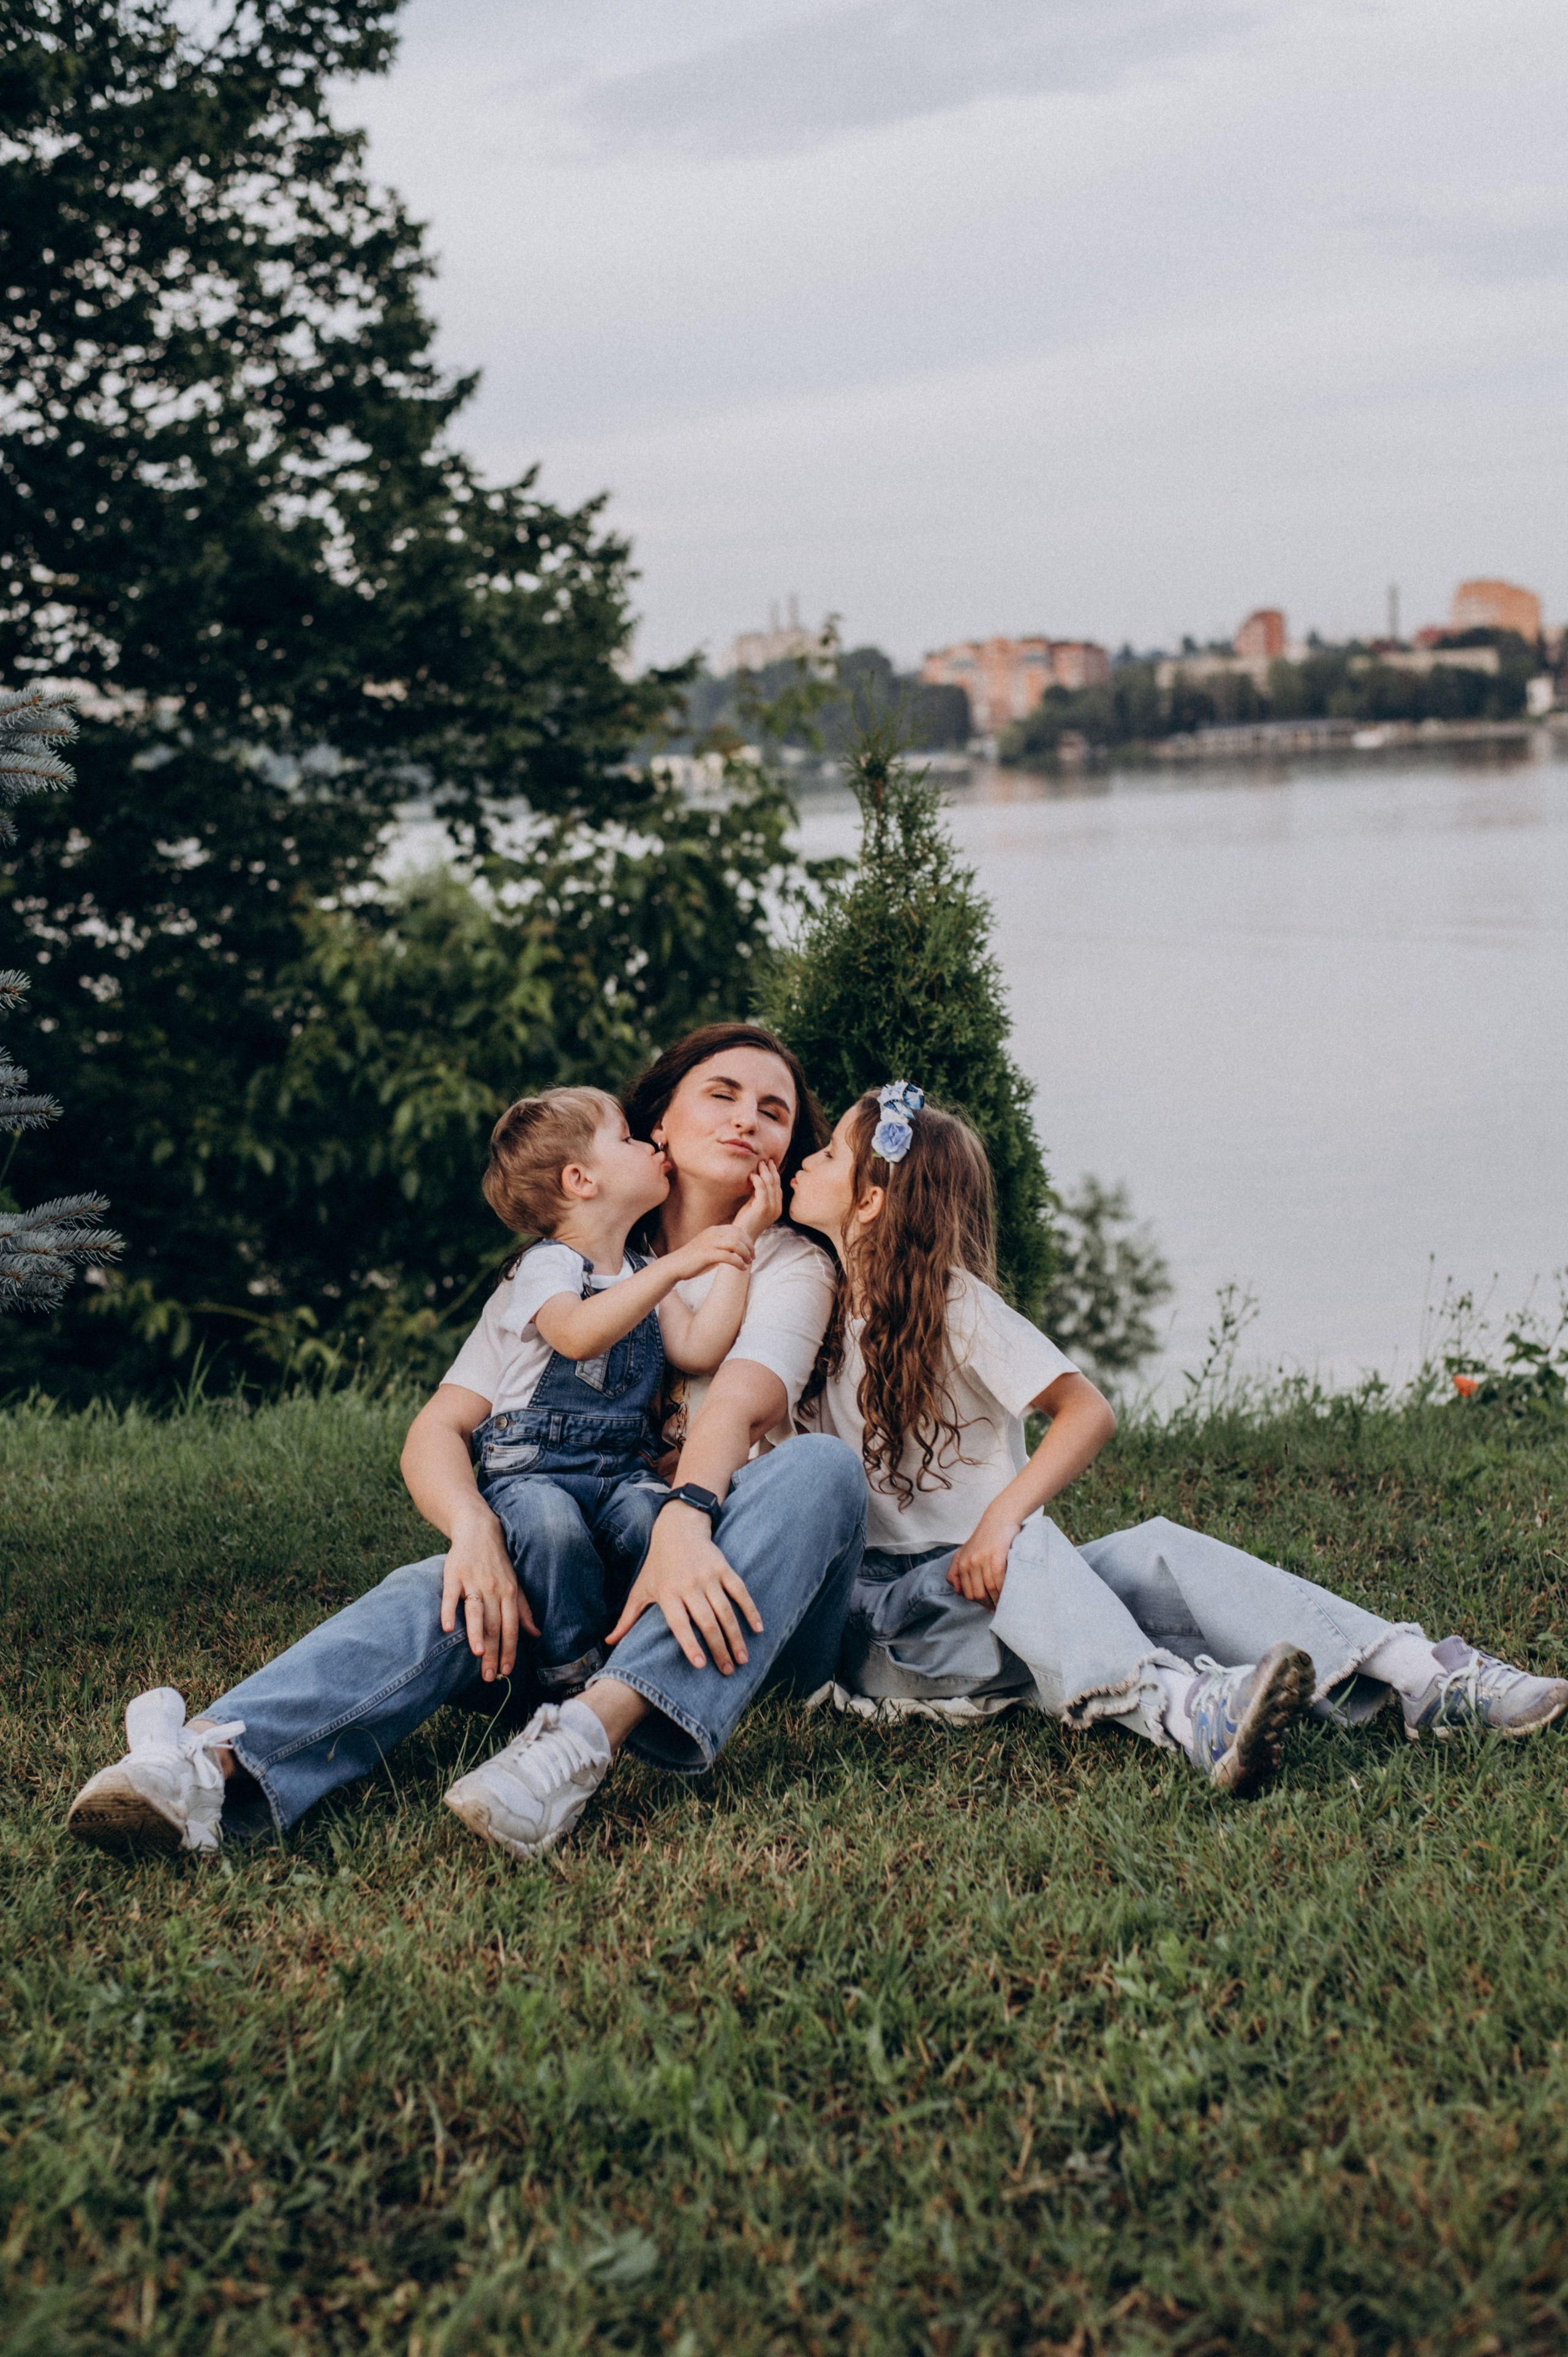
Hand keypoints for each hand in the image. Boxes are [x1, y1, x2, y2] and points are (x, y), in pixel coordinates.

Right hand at [438, 1505, 536, 1680]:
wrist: (478, 1530)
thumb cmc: (498, 1562)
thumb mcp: (514, 1584)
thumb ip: (523, 1610)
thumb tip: (536, 1634)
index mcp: (509, 1593)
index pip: (511, 1627)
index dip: (510, 1649)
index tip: (507, 1671)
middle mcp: (493, 1589)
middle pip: (493, 1625)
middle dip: (493, 1652)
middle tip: (489, 1677)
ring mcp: (472, 1582)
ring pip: (476, 1611)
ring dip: (476, 1633)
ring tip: (478, 1655)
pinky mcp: (453, 1575)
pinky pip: (450, 1596)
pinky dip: (448, 1611)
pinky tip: (446, 1628)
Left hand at [605, 1501, 763, 1672]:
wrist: (677, 1528)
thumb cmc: (657, 1564)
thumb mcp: (640, 1589)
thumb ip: (627, 1618)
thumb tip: (609, 1641)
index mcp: (667, 1593)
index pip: (680, 1624)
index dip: (690, 1644)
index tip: (701, 1665)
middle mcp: (689, 1585)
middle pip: (707, 1622)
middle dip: (719, 1648)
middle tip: (728, 1671)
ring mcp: (708, 1576)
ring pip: (725, 1611)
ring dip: (736, 1637)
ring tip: (742, 1659)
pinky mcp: (723, 1568)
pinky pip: (740, 1592)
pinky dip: (750, 1610)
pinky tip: (758, 1629)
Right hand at [666, 1223, 754, 1281]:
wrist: (674, 1265)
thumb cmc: (693, 1259)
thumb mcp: (708, 1246)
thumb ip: (721, 1243)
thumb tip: (737, 1247)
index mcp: (713, 1230)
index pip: (737, 1229)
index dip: (748, 1239)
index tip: (752, 1251)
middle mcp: (712, 1234)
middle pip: (739, 1236)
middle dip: (749, 1247)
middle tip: (752, 1258)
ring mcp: (709, 1243)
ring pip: (736, 1245)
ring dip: (745, 1254)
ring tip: (747, 1263)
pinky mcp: (707, 1255)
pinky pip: (729, 1257)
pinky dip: (738, 1263)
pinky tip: (742, 1268)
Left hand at [734, 1160, 782, 1243]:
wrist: (741, 1238)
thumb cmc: (745, 1223)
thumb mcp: (754, 1206)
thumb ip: (758, 1195)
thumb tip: (757, 1179)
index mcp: (777, 1208)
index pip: (778, 1187)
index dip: (774, 1174)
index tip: (769, 1164)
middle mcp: (777, 1208)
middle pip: (776, 1183)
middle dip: (771, 1170)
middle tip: (765, 1160)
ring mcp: (771, 1208)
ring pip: (770, 1184)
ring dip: (764, 1172)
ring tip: (759, 1164)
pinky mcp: (762, 1208)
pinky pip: (762, 1189)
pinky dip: (757, 1180)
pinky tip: (751, 1175)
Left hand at [947, 1508, 1021, 1606]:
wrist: (999, 1518)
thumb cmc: (984, 1538)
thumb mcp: (964, 1552)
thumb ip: (955, 1571)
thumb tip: (957, 1591)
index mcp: (961, 1563)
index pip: (967, 1593)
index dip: (979, 1603)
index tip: (988, 1606)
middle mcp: (969, 1562)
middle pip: (977, 1594)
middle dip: (988, 1604)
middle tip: (998, 1608)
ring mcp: (983, 1559)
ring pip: (989, 1589)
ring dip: (998, 1600)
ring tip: (1005, 1604)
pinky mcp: (997, 1555)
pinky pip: (999, 1580)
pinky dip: (1004, 1590)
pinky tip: (1009, 1593)